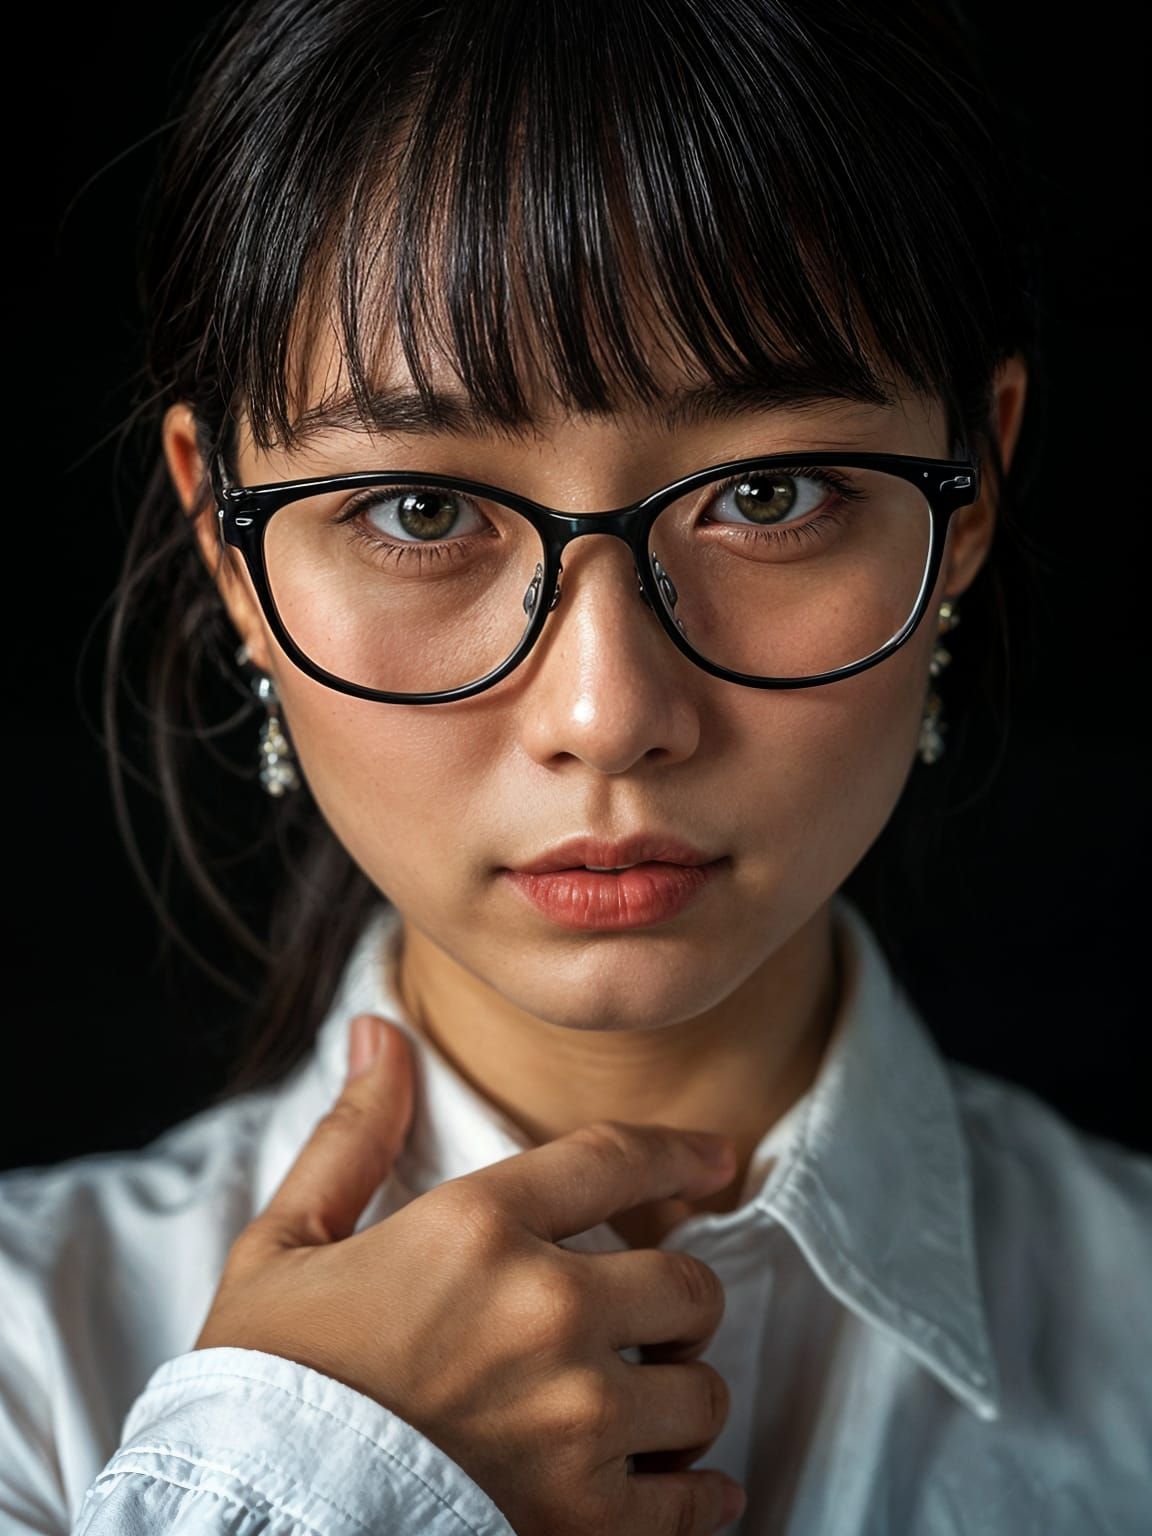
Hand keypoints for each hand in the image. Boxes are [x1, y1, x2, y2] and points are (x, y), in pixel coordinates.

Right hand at [194, 1013, 747, 1535]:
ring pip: (702, 1390)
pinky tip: (680, 1484)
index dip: (679, 1154)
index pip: (615, 1161)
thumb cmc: (264, 1384)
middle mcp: (544, 1309)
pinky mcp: (583, 1517)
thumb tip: (378, 1030)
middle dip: (680, 1298)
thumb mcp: (285, 1244)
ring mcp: (573, 1416)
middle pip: (688, 1283)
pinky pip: (693, 1502)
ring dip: (684, 1395)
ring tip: (650, 1407)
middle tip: (653, 1321)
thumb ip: (352, 1136)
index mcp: (477, 1228)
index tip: (718, 1160)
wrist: (246, 1520)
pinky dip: (698, 1493)